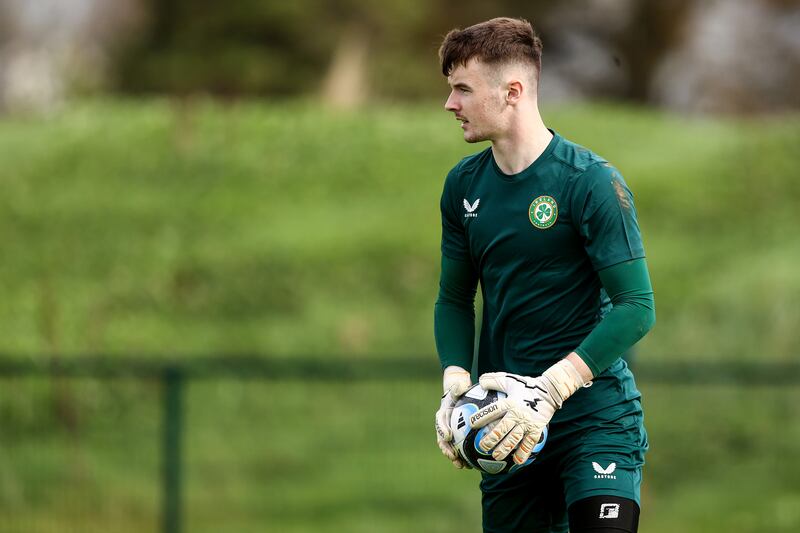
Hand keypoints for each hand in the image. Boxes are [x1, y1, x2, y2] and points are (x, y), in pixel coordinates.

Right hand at [434, 366, 471, 467]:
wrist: (459, 397)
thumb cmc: (460, 391)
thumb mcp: (458, 387)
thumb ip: (458, 387)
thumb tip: (461, 385)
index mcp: (442, 414)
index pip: (440, 422)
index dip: (442, 430)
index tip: (448, 436)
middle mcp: (444, 426)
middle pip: (443, 440)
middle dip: (447, 450)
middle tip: (453, 457)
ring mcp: (450, 434)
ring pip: (450, 448)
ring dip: (455, 458)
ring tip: (462, 466)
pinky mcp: (457, 439)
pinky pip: (459, 450)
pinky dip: (464, 458)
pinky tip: (472, 466)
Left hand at [472, 359, 586, 463]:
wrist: (549, 391)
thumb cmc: (526, 385)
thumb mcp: (509, 380)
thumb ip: (493, 380)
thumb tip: (479, 382)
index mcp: (509, 402)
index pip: (492, 411)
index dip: (481, 417)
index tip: (471, 424)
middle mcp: (517, 414)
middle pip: (501, 429)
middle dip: (490, 439)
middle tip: (482, 447)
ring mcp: (527, 423)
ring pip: (514, 439)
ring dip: (504, 449)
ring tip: (496, 456)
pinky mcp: (536, 429)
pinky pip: (529, 444)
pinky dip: (523, 453)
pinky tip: (517, 462)